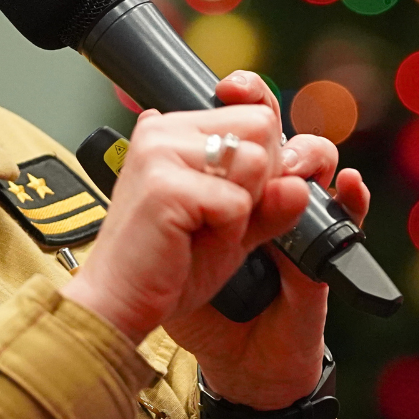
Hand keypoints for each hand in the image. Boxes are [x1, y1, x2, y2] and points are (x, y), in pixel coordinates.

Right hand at [61, 101, 292, 347]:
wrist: (119, 303)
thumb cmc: (166, 266)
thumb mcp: (232, 229)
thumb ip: (269, 203)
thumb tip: (299, 184)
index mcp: (175, 130)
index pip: (256, 114)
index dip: (266, 160)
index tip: (238, 195)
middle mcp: (163, 128)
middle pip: (262, 127)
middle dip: (259, 180)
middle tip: (217, 216)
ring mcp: (160, 151)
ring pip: (255, 160)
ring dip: (243, 208)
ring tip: (202, 229)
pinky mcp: (164, 185)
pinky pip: (236, 201)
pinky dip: (227, 232)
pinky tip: (190, 242)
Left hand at [162, 74, 372, 418]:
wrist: (235, 366)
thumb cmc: (203, 307)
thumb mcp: (180, 244)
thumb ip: (177, 194)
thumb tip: (152, 119)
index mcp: (232, 186)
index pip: (246, 123)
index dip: (243, 98)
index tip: (228, 88)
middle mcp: (269, 195)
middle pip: (284, 132)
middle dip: (270, 126)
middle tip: (255, 135)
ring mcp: (301, 222)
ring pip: (319, 163)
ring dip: (306, 155)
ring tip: (289, 165)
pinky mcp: (325, 256)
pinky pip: (350, 219)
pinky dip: (352, 200)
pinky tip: (346, 188)